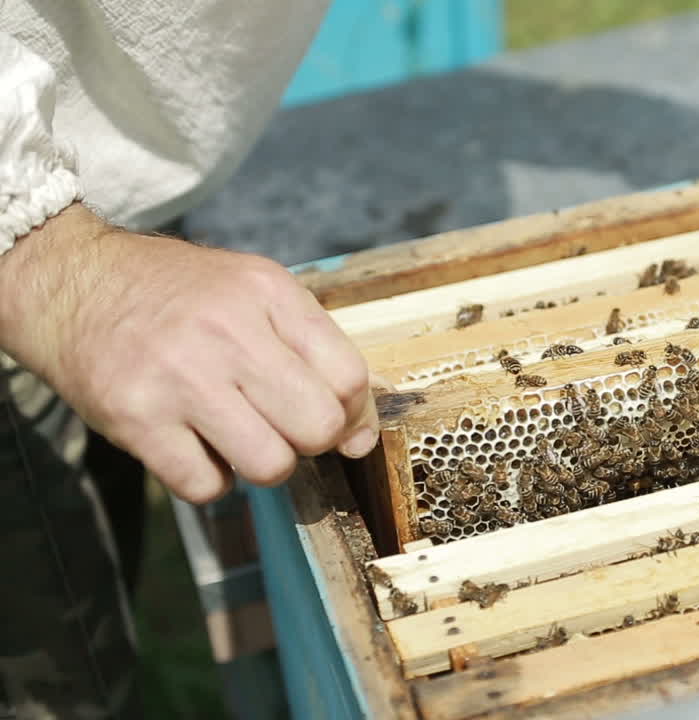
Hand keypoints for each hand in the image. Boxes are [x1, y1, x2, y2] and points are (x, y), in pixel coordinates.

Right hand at [0, 203, 379, 502]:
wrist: (75, 284)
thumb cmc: (182, 297)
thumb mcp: (255, 291)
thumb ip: (315, 349)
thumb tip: (361, 434)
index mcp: (267, 292)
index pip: (349, 378)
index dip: (352, 413)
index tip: (335, 419)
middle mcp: (228, 331)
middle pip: (318, 426)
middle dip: (311, 441)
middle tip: (283, 426)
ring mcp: (179, 377)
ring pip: (271, 465)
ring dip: (264, 464)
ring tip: (241, 437)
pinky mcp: (136, 418)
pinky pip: (208, 487)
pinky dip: (211, 480)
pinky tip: (197, 446)